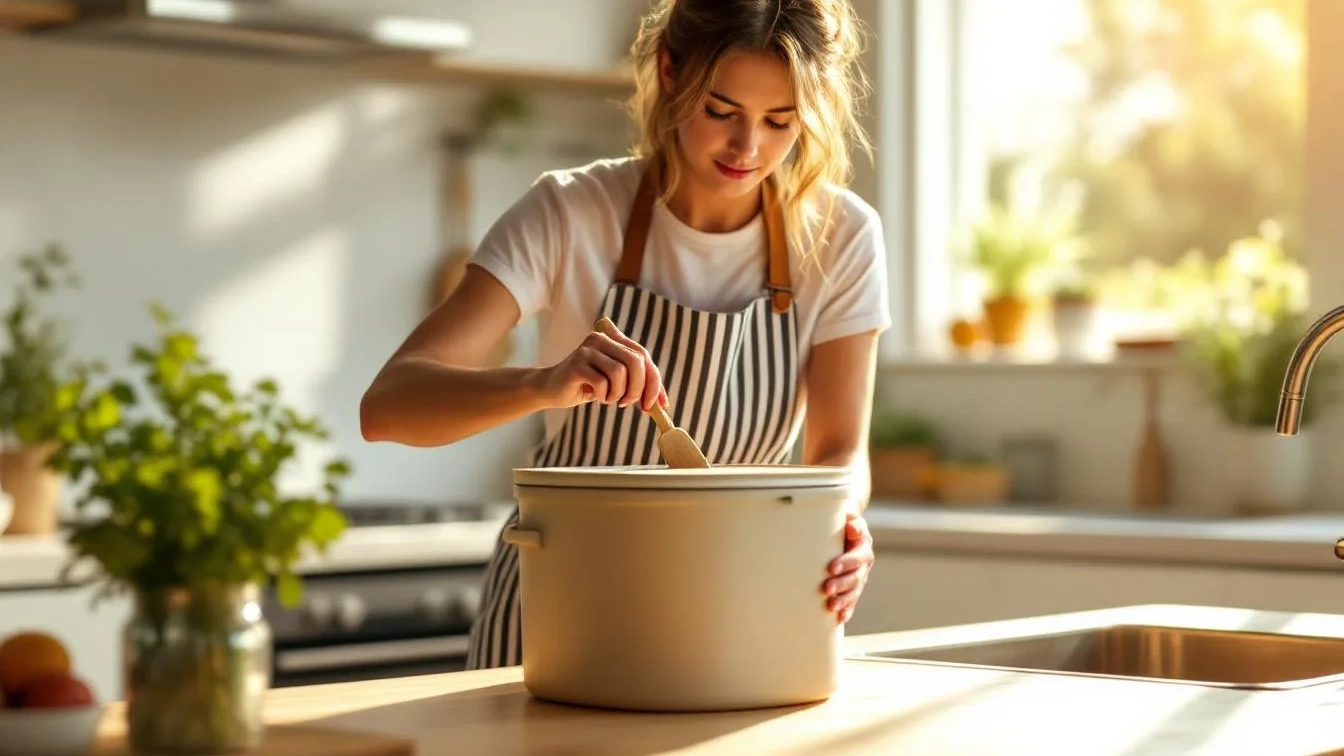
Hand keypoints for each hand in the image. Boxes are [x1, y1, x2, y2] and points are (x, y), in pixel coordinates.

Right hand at [540, 320, 666, 410]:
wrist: (552, 390)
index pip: (643, 356)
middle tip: (629, 403)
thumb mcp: (618, 384)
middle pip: (635, 361)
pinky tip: (597, 397)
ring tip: (610, 399)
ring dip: (619, 394)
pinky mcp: (576, 363)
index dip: (655, 381)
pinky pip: (602, 382)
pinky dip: (604, 396)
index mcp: (614, 340)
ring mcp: (588, 350)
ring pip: (620, 372)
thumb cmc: (587, 386)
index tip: (660, 404)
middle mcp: (602, 339)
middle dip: (639, 388)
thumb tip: (664, 405)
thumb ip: (639, 387)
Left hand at [821, 508, 873, 623]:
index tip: (831, 567)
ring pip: (854, 592)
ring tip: (831, 607)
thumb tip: (852, 528)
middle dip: (841, 584)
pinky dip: (847, 610)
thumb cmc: (843, 523)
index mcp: (863, 549)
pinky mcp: (853, 588)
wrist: (847, 531)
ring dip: (844, 600)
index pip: (856, 557)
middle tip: (826, 589)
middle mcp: (864, 566)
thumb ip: (852, 522)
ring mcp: (859, 579)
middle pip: (855, 578)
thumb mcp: (849, 518)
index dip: (845, 563)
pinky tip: (840, 618)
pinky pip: (852, 601)